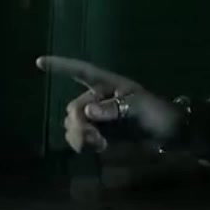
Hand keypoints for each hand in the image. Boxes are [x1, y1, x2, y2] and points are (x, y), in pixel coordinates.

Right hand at [37, 55, 186, 152]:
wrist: (170, 134)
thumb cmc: (158, 112)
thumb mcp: (139, 107)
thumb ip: (113, 108)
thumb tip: (87, 112)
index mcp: (107, 84)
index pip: (81, 71)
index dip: (60, 66)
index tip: (39, 61)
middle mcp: (98, 98)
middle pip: (73, 108)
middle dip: (78, 124)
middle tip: (93, 138)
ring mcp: (98, 117)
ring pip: (72, 124)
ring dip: (79, 135)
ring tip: (98, 144)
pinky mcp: (100, 134)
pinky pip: (80, 137)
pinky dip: (82, 143)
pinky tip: (96, 148)